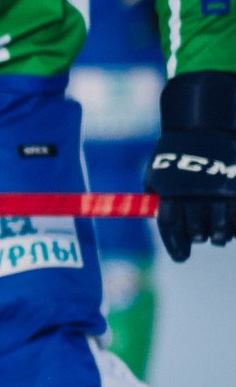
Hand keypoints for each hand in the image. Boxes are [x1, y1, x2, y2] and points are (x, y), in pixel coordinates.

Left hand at [146, 71, 235, 260]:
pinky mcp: (235, 185)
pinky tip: (232, 229)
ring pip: (220, 223)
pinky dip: (235, 225)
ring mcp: (217, 190)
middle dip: (198, 237)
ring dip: (219, 235)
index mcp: (171, 192)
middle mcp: (194, 193)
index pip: (171, 225)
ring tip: (217, 238)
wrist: (202, 128)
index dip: (176, 244)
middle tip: (201, 239)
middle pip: (196, 226)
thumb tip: (163, 225)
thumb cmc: (175, 155)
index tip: (182, 258)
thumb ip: (159, 198)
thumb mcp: (158, 174)